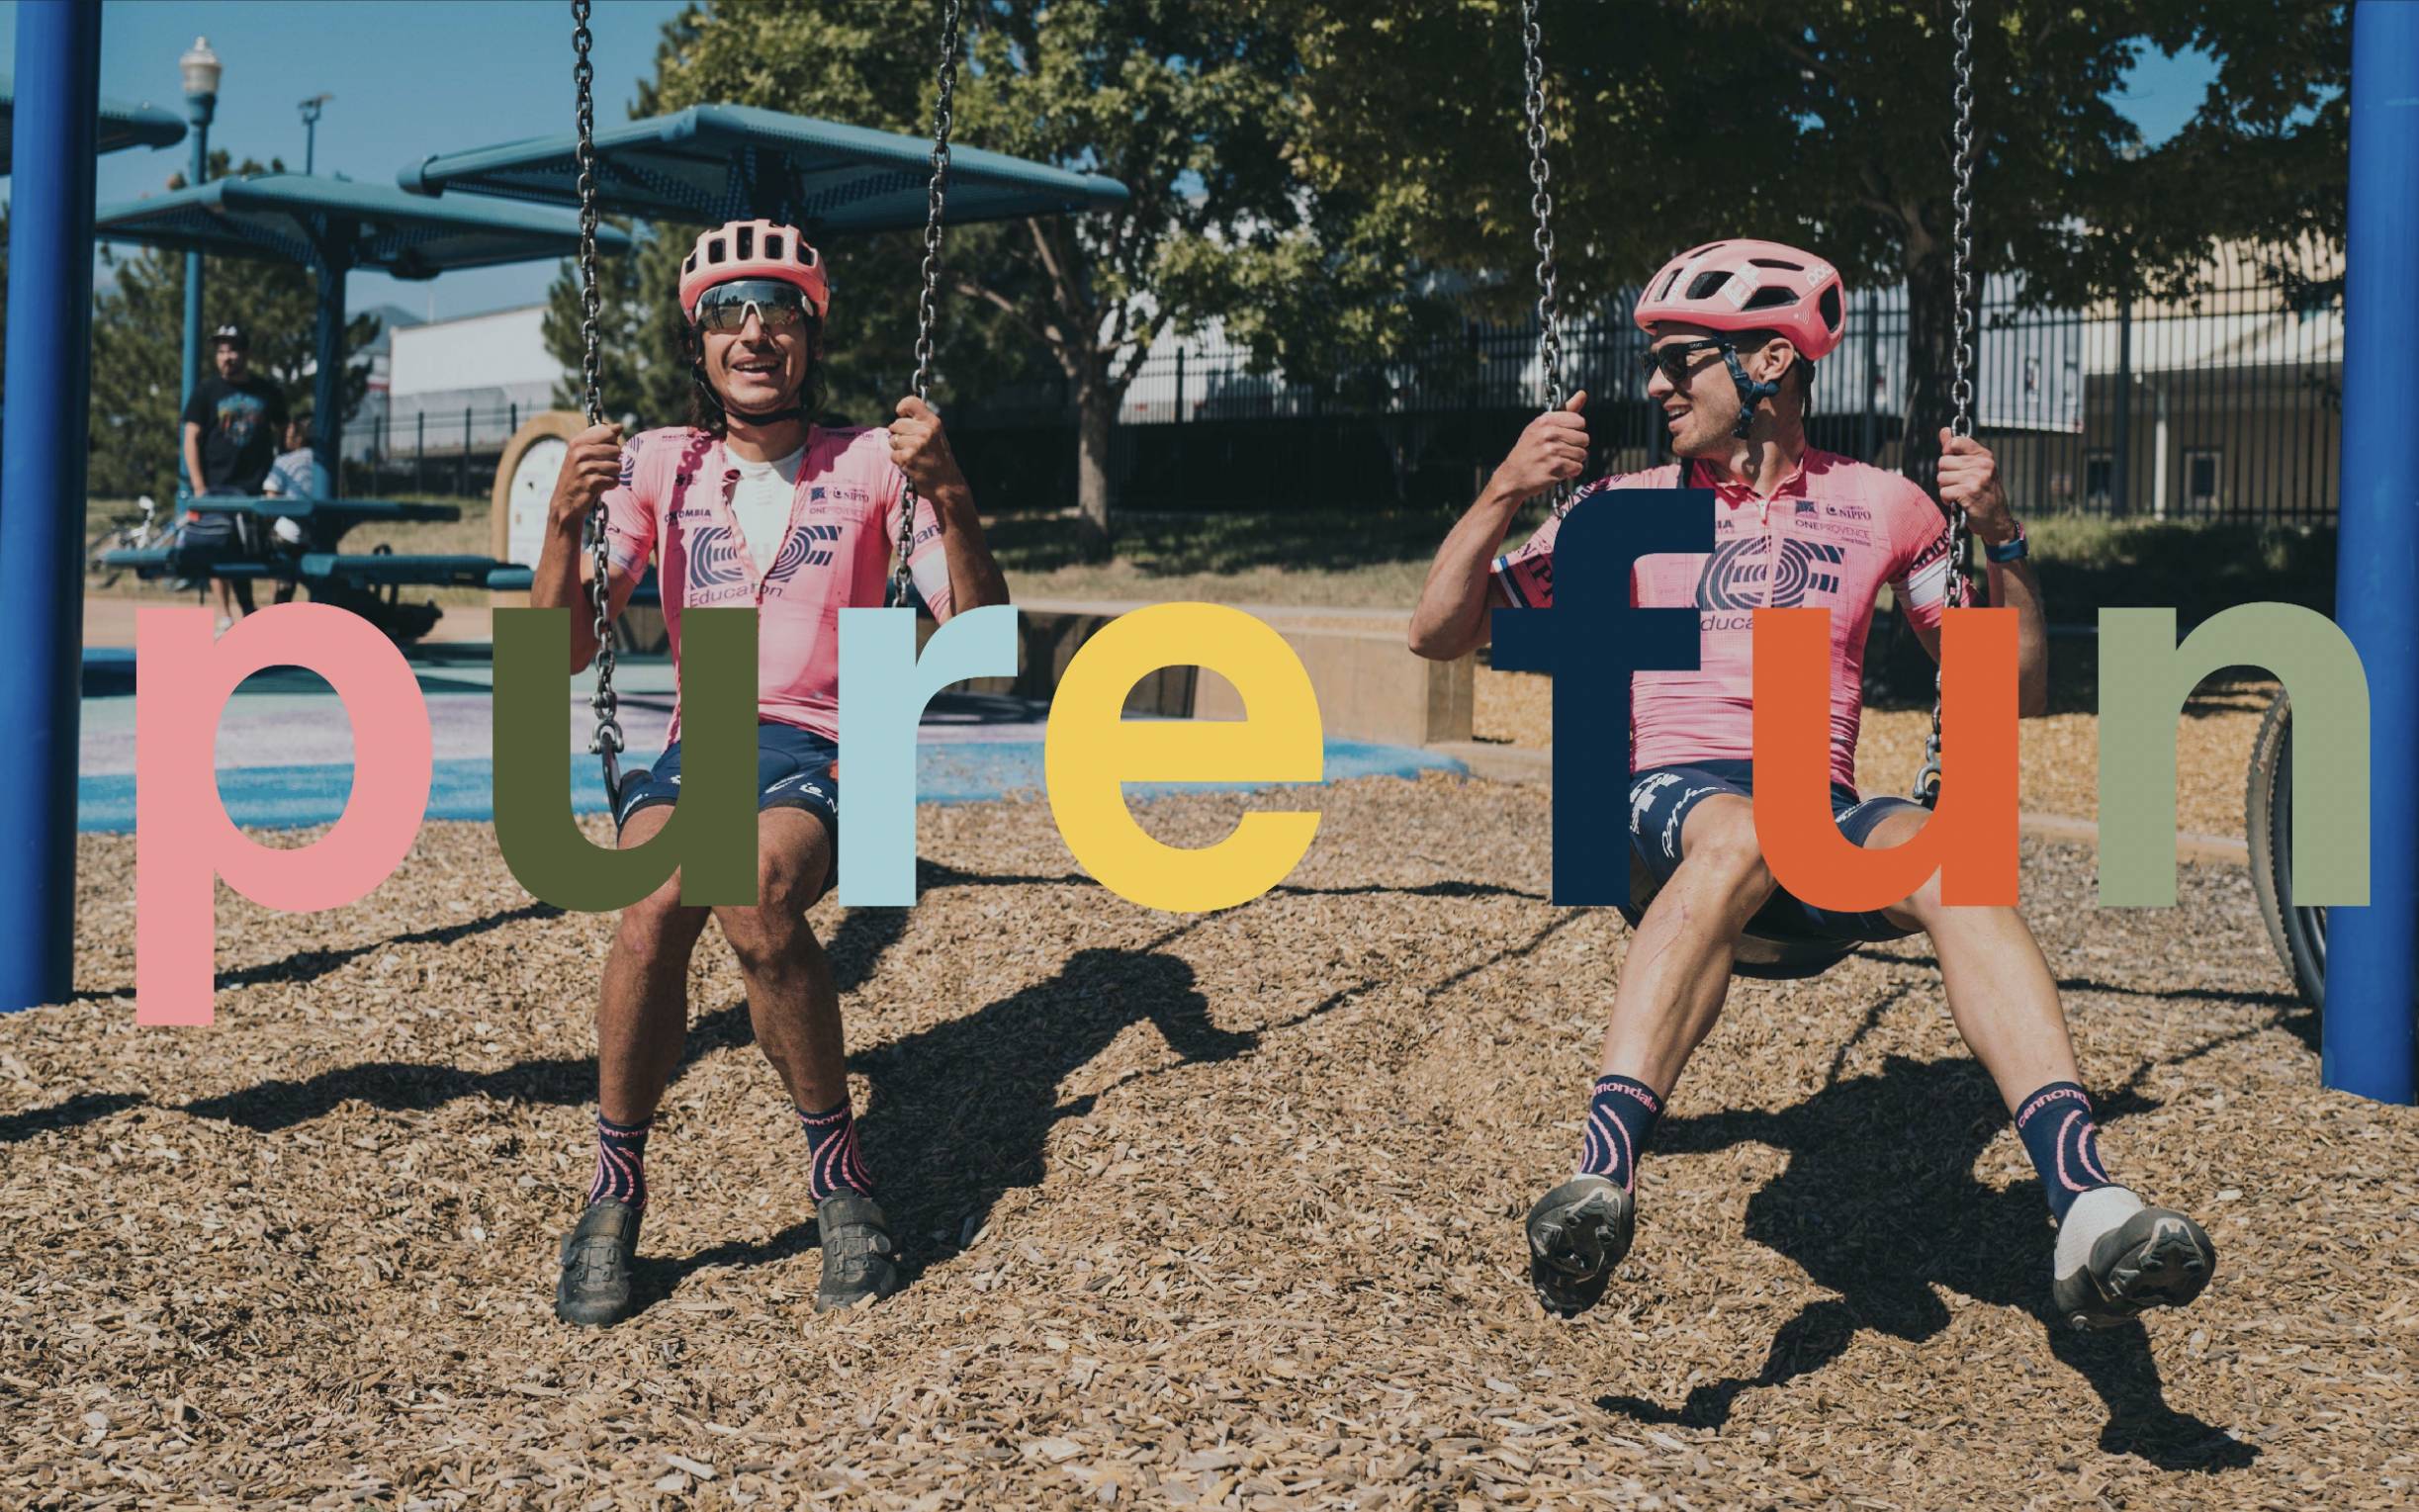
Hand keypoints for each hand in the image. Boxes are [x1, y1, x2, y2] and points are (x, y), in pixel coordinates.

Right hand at [548, 422, 624, 533]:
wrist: (565, 503)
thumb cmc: (578, 476)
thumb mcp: (584, 454)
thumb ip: (601, 439)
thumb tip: (619, 426)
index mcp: (577, 442)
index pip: (608, 433)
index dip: (611, 443)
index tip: (603, 452)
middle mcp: (579, 453)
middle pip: (616, 450)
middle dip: (613, 461)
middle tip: (600, 469)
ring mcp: (584, 468)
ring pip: (617, 466)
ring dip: (612, 474)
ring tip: (600, 478)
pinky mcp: (591, 483)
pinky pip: (615, 480)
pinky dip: (611, 485)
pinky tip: (600, 487)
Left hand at [890, 396, 968, 502]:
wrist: (946, 484)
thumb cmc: (939, 459)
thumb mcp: (936, 435)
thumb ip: (921, 422)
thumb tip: (900, 414)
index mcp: (933, 422)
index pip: (909, 402)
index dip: (901, 408)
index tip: (902, 415)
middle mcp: (925, 431)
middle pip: (896, 424)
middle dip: (899, 435)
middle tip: (913, 445)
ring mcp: (916, 445)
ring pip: (892, 440)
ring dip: (899, 449)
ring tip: (914, 456)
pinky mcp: (907, 458)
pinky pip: (892, 454)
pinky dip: (899, 461)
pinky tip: (912, 464)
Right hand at [1485, 391, 1588, 505]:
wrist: (1512, 476)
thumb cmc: (1529, 450)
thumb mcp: (1541, 427)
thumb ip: (1565, 411)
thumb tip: (1583, 393)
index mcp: (1545, 421)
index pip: (1579, 421)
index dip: (1575, 431)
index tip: (1564, 436)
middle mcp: (1548, 434)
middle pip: (1584, 438)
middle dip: (1576, 447)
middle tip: (1561, 451)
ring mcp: (1551, 451)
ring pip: (1582, 454)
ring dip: (1573, 460)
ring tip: (1558, 461)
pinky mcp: (1554, 467)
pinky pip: (1577, 467)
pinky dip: (1570, 472)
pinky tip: (1558, 470)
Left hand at [1936, 428, 2012, 540]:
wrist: (1997, 520)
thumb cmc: (1984, 493)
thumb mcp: (1976, 468)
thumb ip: (1958, 449)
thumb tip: (1944, 431)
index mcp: (1984, 456)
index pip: (1955, 442)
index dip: (1949, 454)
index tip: (1955, 466)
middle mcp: (1982, 465)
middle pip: (1943, 462)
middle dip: (1946, 475)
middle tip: (1960, 485)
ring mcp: (1976, 478)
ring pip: (1941, 477)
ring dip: (1946, 488)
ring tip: (1960, 494)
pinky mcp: (1969, 493)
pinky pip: (1943, 491)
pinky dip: (1947, 499)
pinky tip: (1958, 502)